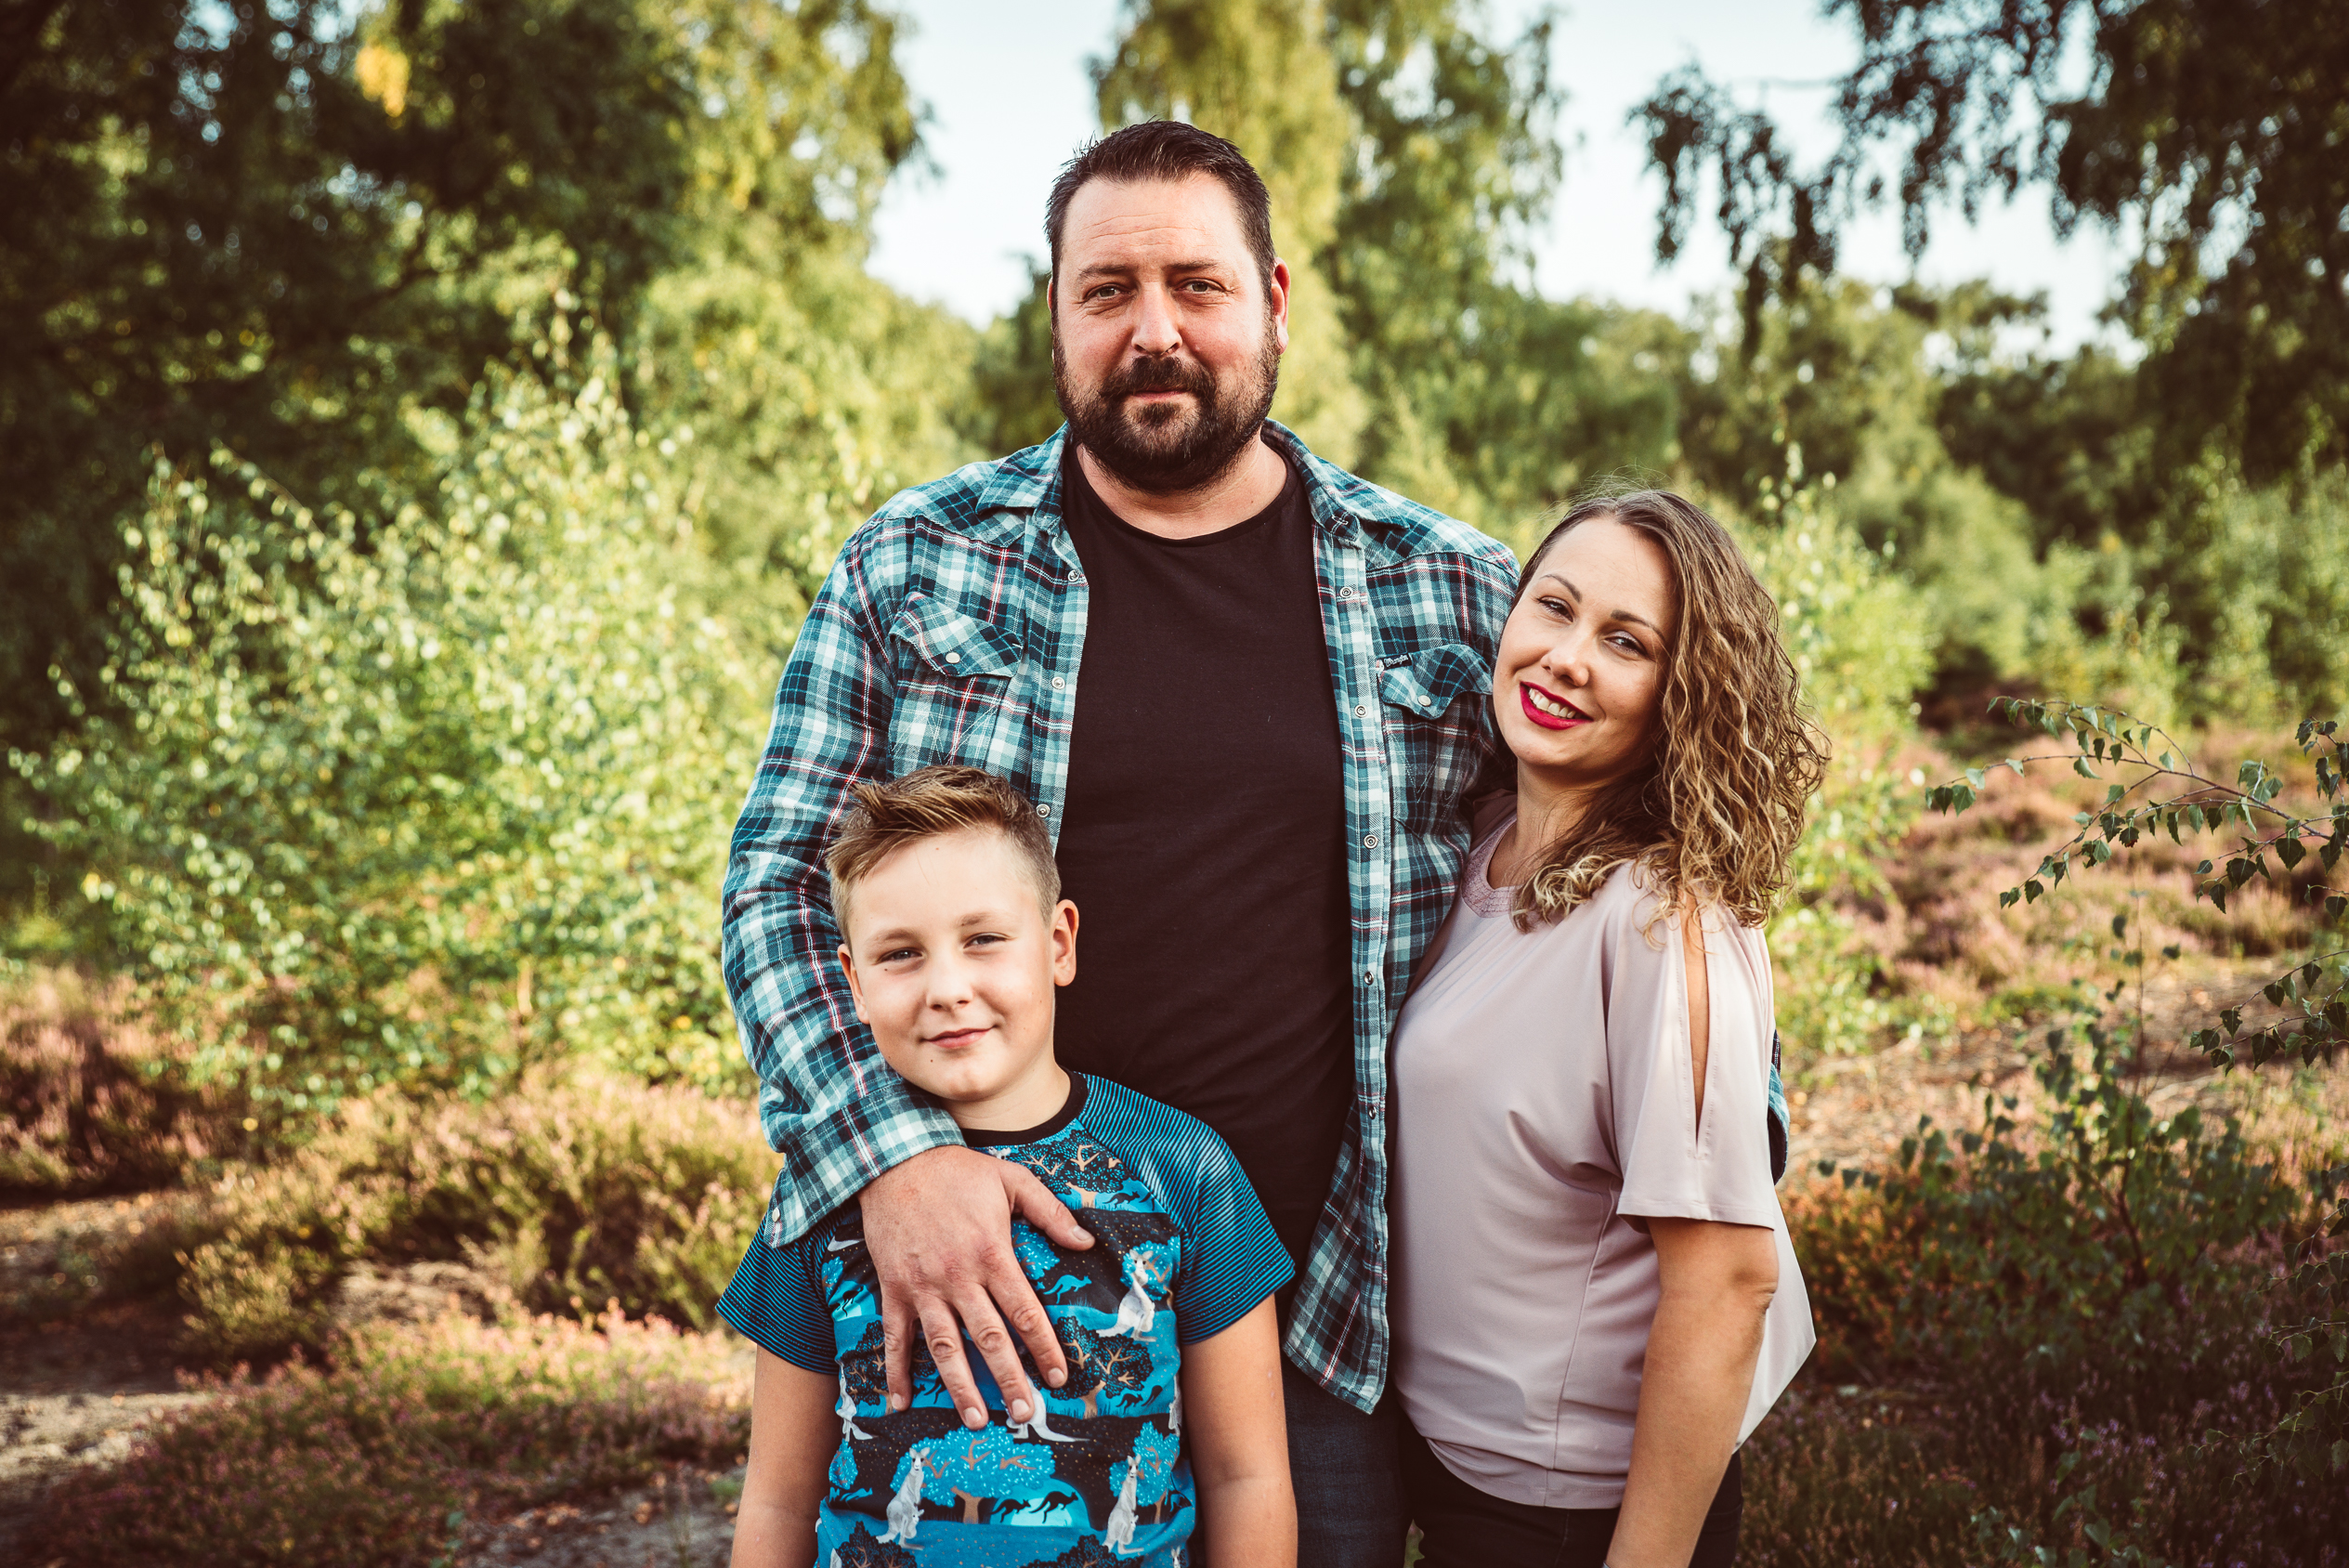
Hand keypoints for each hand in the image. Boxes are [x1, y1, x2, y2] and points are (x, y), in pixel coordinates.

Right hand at [859, 1144, 1092, 1428]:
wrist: (894, 1161)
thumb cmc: (957, 1171)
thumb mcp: (1011, 1179)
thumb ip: (1050, 1212)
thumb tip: (1086, 1243)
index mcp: (991, 1253)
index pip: (1024, 1309)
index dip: (1043, 1346)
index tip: (1058, 1376)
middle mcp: (958, 1277)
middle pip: (988, 1337)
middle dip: (1009, 1379)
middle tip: (1024, 1413)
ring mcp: (923, 1287)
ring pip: (944, 1346)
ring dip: (960, 1386)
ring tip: (976, 1419)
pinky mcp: (894, 1289)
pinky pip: (894, 1337)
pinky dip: (895, 1371)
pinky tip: (899, 1402)